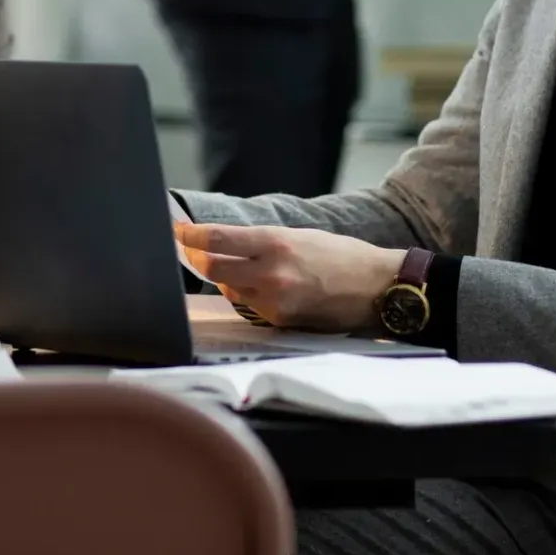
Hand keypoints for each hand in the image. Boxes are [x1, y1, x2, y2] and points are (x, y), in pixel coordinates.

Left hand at [174, 222, 404, 333]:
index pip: (218, 240)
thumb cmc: (342, 256)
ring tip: (249, 271)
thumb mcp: (300, 236)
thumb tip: (225, 244)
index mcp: (275, 243)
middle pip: (214, 268)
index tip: (177, 233)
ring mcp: (274, 301)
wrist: (377, 287)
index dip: (192, 237)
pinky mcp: (280, 321)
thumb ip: (262, 242)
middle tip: (198, 254)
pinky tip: (269, 290)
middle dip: (204, 261)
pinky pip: (252, 307)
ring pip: (231, 290)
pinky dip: (252, 297)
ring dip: (231, 280)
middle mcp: (270, 273)